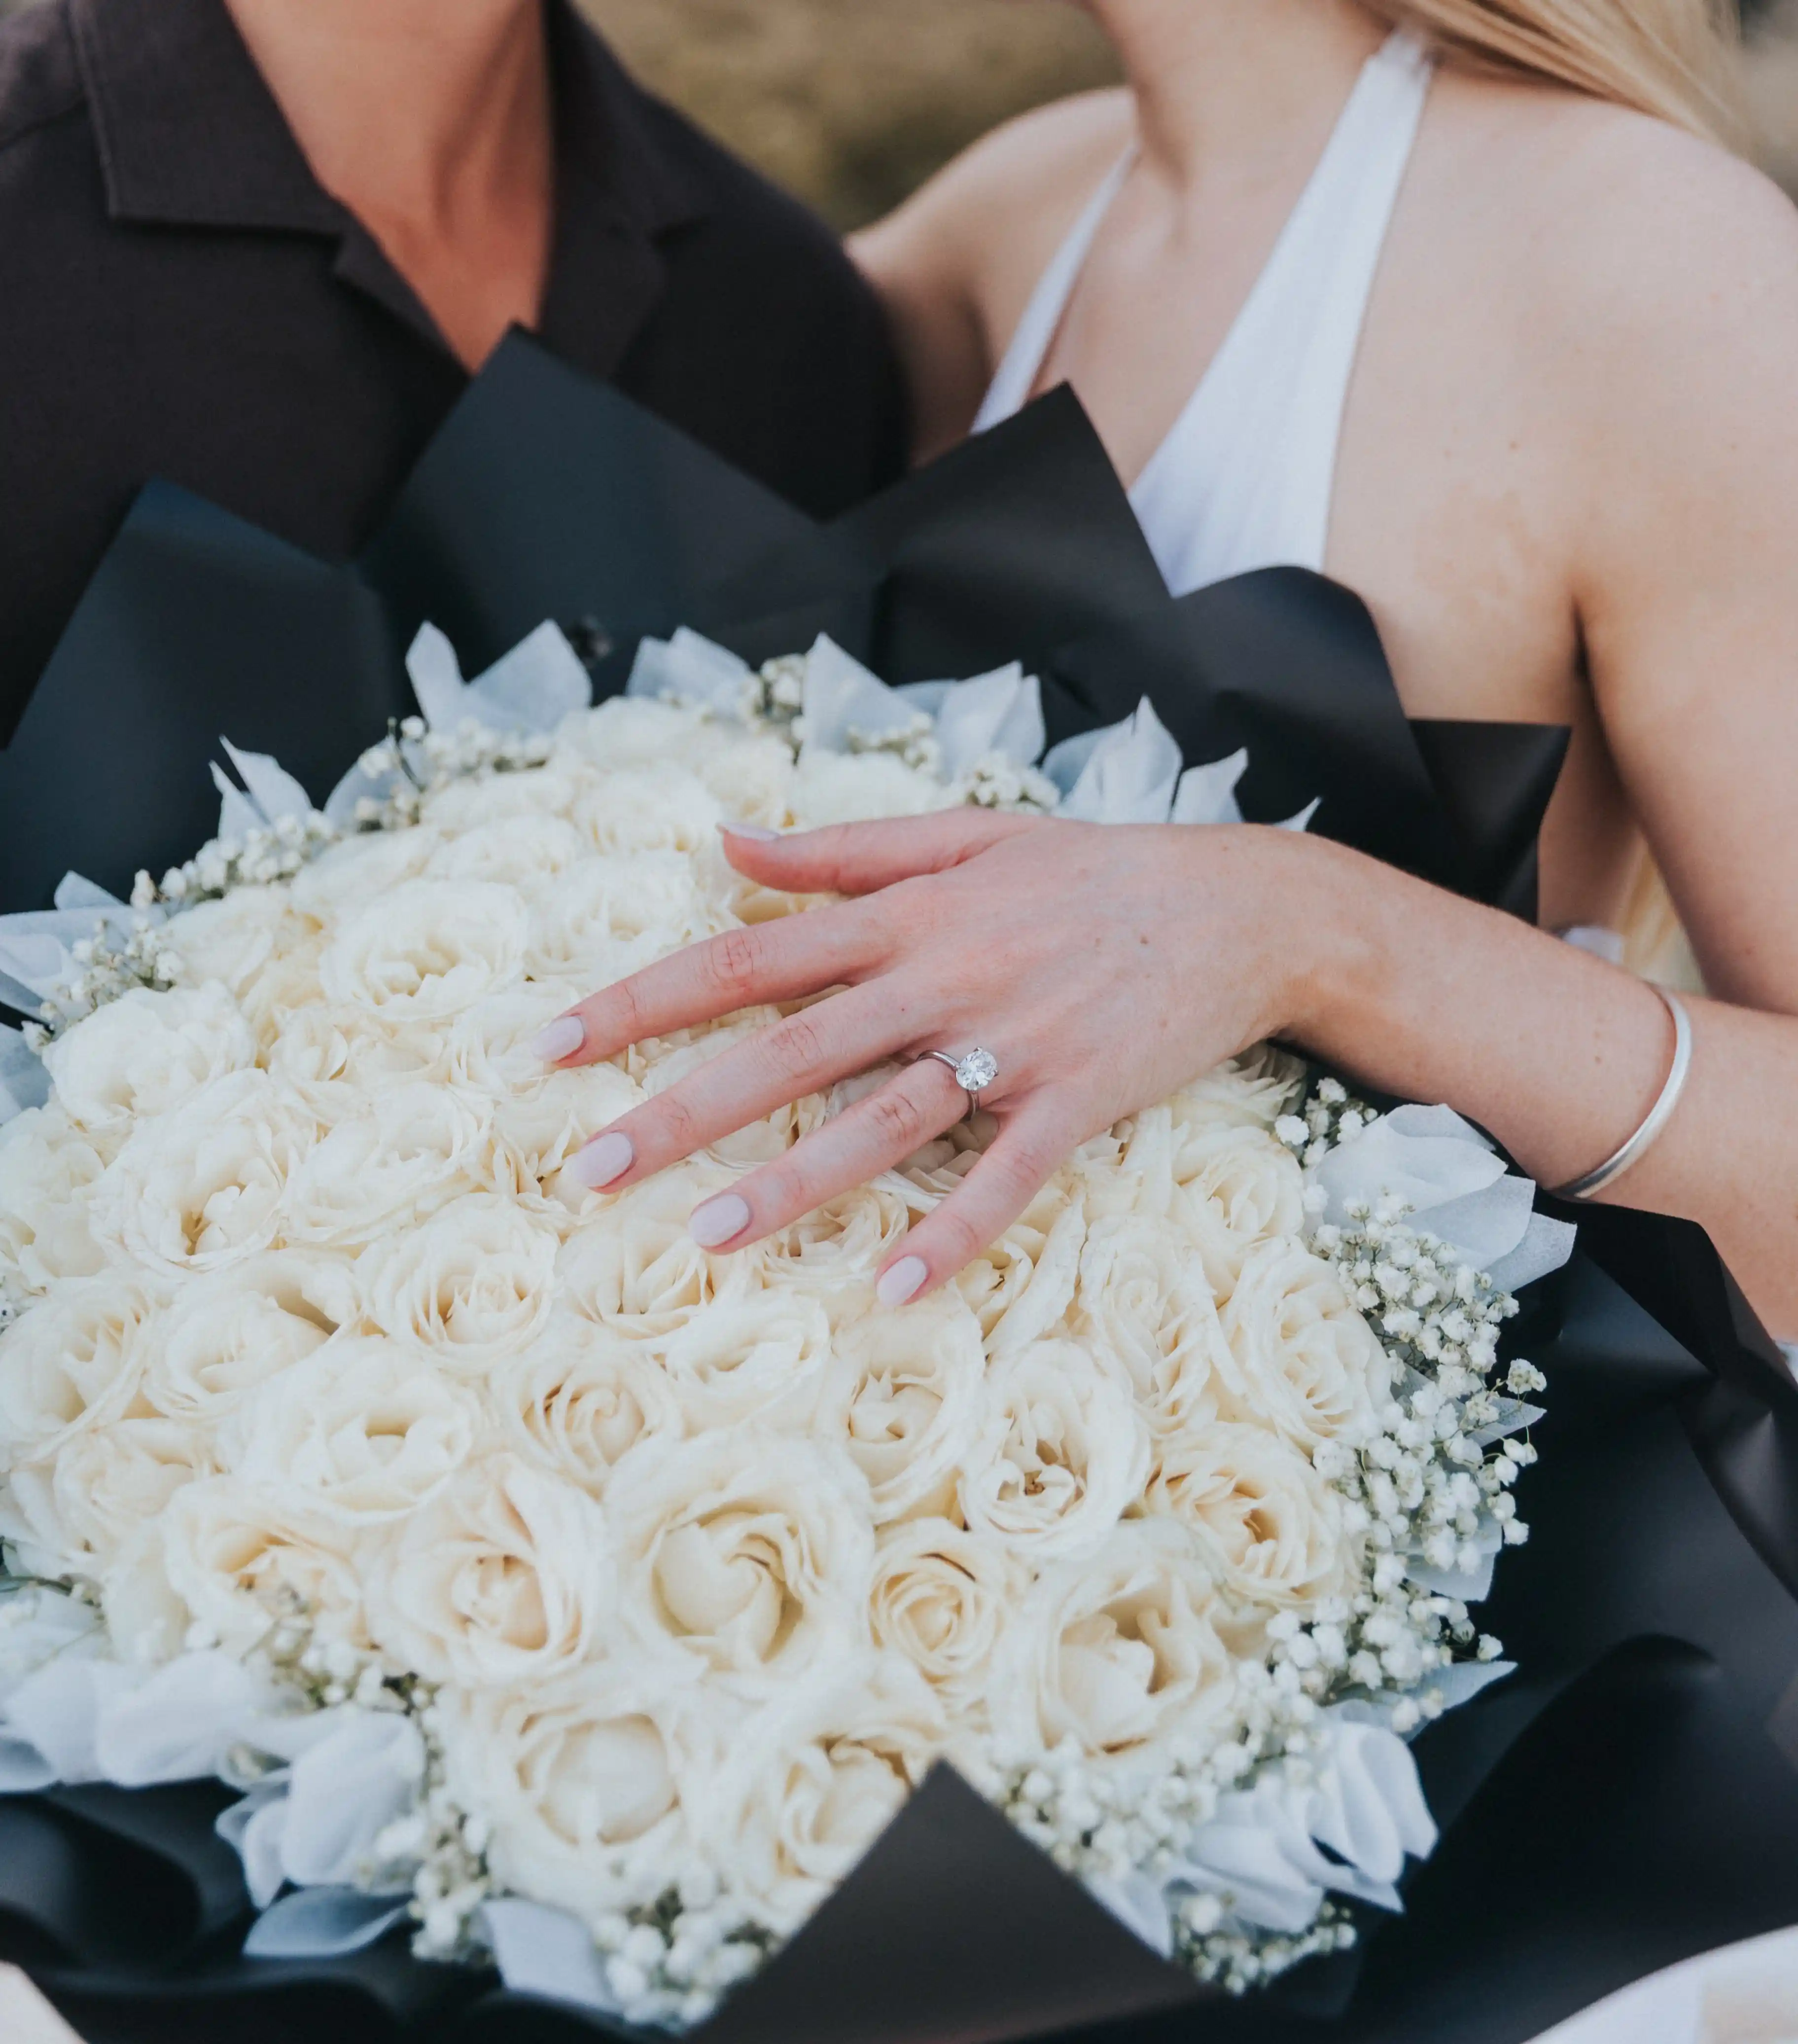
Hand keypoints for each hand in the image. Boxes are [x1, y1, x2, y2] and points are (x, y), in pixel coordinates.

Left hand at [544, 812, 1326, 1301]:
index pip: (743, 958)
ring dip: (795, 1182)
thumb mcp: (963, 835)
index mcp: (903, 914)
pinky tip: (894, 1289)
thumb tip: (723, 839)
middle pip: (789, 1047)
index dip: (639, 1002)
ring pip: (884, 1119)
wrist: (1241, 906)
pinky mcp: (1079, 1101)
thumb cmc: (1091, 871)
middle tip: (589, 1168)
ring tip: (706, 1241)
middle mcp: (942, 976)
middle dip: (681, 1109)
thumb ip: (839, 849)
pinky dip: (955, 1231)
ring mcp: (1012, 1044)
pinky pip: (1008, 1176)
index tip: (548, 1047)